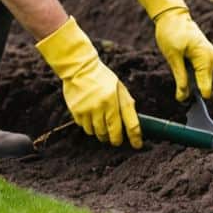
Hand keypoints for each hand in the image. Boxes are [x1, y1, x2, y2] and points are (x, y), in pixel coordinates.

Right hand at [35, 16, 141, 147]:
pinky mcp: (76, 111)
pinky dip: (89, 126)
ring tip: (101, 125)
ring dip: (100, 132)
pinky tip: (90, 116)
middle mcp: (102, 105)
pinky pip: (84, 127)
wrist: (79, 67)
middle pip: (110, 133)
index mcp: (115, 99)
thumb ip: (126, 104)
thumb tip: (134, 124)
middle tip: (115, 138)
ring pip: (96, 133)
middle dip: (114, 138)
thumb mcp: (119, 87)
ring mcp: (87, 109)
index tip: (137, 145)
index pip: (129, 125)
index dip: (135, 138)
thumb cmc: (103, 78)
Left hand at [132, 0, 212, 101]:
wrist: (172, 14)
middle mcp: (210, 58)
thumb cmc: (171, 32)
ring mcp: (208, 56)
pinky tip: (180, 68)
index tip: (184, 103)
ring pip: (200, 78)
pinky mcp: (203, 55)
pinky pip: (198, 71)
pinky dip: (190, 74)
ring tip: (177, 76)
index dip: (196, 98)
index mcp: (205, 58)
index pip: (205, 88)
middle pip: (204, 85)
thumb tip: (183, 98)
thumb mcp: (172, 56)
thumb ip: (180, 77)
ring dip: (190, 81)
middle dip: (191, 90)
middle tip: (177, 94)